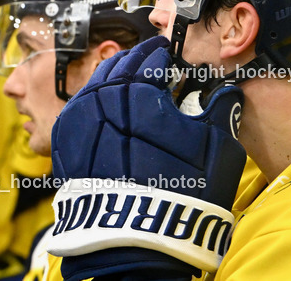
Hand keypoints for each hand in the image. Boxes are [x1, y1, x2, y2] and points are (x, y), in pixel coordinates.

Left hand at [47, 35, 245, 280]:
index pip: (149, 57)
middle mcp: (101, 95)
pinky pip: (79, 107)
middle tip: (151, 65)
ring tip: (130, 86)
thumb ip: (220, 109)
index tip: (169, 53)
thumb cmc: (181, 189)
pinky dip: (95, 103)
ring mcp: (77, 117)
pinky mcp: (63, 139)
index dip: (162, 53)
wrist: (134, 237)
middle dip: (137, 63)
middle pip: (119, 66)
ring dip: (114, 79)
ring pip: (96, 83)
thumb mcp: (216, 147)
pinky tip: (107, 111)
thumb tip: (227, 92)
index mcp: (137, 89)